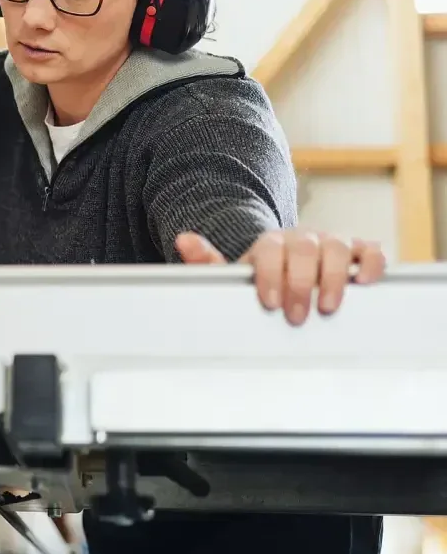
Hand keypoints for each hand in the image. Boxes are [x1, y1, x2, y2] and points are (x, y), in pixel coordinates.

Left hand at [176, 229, 385, 324]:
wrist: (289, 264)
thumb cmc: (263, 276)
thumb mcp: (235, 273)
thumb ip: (209, 262)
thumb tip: (183, 240)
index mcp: (270, 244)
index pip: (269, 251)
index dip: (270, 275)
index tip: (269, 302)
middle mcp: (302, 239)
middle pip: (304, 249)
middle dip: (300, 283)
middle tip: (297, 315)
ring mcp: (331, 242)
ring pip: (337, 248)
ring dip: (334, 277)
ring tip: (327, 306)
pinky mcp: (358, 251)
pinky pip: (370, 250)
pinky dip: (371, 263)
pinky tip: (363, 283)